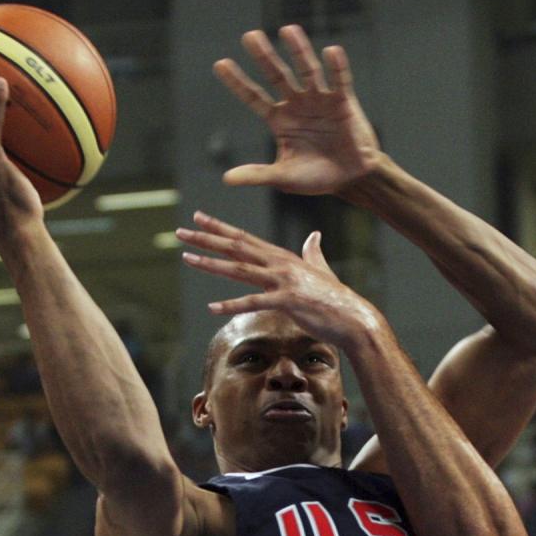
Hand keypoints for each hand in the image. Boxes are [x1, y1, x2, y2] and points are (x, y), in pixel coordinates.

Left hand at [177, 212, 383, 346]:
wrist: (353, 318)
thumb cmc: (335, 298)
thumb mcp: (322, 269)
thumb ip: (314, 252)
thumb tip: (315, 235)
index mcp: (283, 257)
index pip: (245, 238)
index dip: (220, 227)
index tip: (199, 218)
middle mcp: (280, 264)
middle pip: (237, 247)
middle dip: (207, 238)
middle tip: (181, 231)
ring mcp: (283, 281)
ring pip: (240, 269)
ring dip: (211, 264)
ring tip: (187, 258)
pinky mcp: (288, 301)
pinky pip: (254, 303)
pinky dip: (232, 305)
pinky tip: (213, 308)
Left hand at [214, 25, 382, 195]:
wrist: (352, 180)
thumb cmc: (317, 178)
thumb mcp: (284, 177)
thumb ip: (257, 175)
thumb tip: (227, 179)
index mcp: (280, 120)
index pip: (254, 97)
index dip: (238, 82)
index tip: (220, 64)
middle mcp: (297, 104)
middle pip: (277, 76)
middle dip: (264, 57)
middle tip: (250, 36)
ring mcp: (320, 100)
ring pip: (307, 71)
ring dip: (299, 51)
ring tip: (288, 30)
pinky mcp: (343, 101)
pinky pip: (340, 80)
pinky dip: (336, 67)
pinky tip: (331, 51)